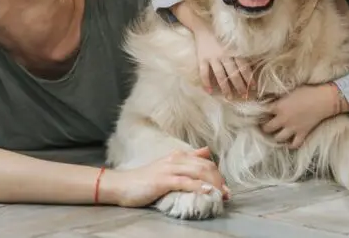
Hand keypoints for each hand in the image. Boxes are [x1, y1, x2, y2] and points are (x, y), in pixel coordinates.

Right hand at [103, 146, 228, 207]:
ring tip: (221, 195)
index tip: (225, 188)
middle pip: (206, 166)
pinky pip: (185, 182)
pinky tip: (207, 192)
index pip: (206, 161)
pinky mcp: (163, 180)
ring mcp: (170, 169)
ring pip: (199, 172)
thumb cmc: (144, 179)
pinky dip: (199, 187)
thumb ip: (186, 161)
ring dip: (213, 184)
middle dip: (219, 180)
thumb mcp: (167, 166)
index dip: (218, 174)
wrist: (122, 185)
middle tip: (226, 194)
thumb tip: (206, 153)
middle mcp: (176, 159)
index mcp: (179, 156)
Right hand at [195, 31, 254, 98]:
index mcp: (234, 51)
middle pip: (233, 73)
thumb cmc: (221, 35)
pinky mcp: (202, 58)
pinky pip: (204, 72)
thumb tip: (250, 67)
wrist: (203, 26)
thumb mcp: (233, 42)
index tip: (253, 87)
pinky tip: (209, 91)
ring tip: (229, 97)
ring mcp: (212, 57)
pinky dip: (206, 82)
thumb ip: (239, 53)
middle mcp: (224, 55)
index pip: (243, 67)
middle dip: (239, 85)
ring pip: (220, 75)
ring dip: (225, 87)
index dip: (248, 77)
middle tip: (244, 96)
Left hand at [262, 84, 339, 148]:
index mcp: (279, 107)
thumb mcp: (290, 92)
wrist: (323, 99)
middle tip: (265, 125)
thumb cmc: (308, 91)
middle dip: (265, 127)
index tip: (260, 113)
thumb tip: (273, 102)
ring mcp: (292, 128)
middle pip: (267, 128)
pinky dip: (290, 145)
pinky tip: (288, 142)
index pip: (263, 112)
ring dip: (275, 137)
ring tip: (275, 134)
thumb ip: (281, 99)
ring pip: (278, 138)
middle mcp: (283, 119)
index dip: (260, 113)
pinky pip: (294, 144)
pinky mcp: (302, 133)